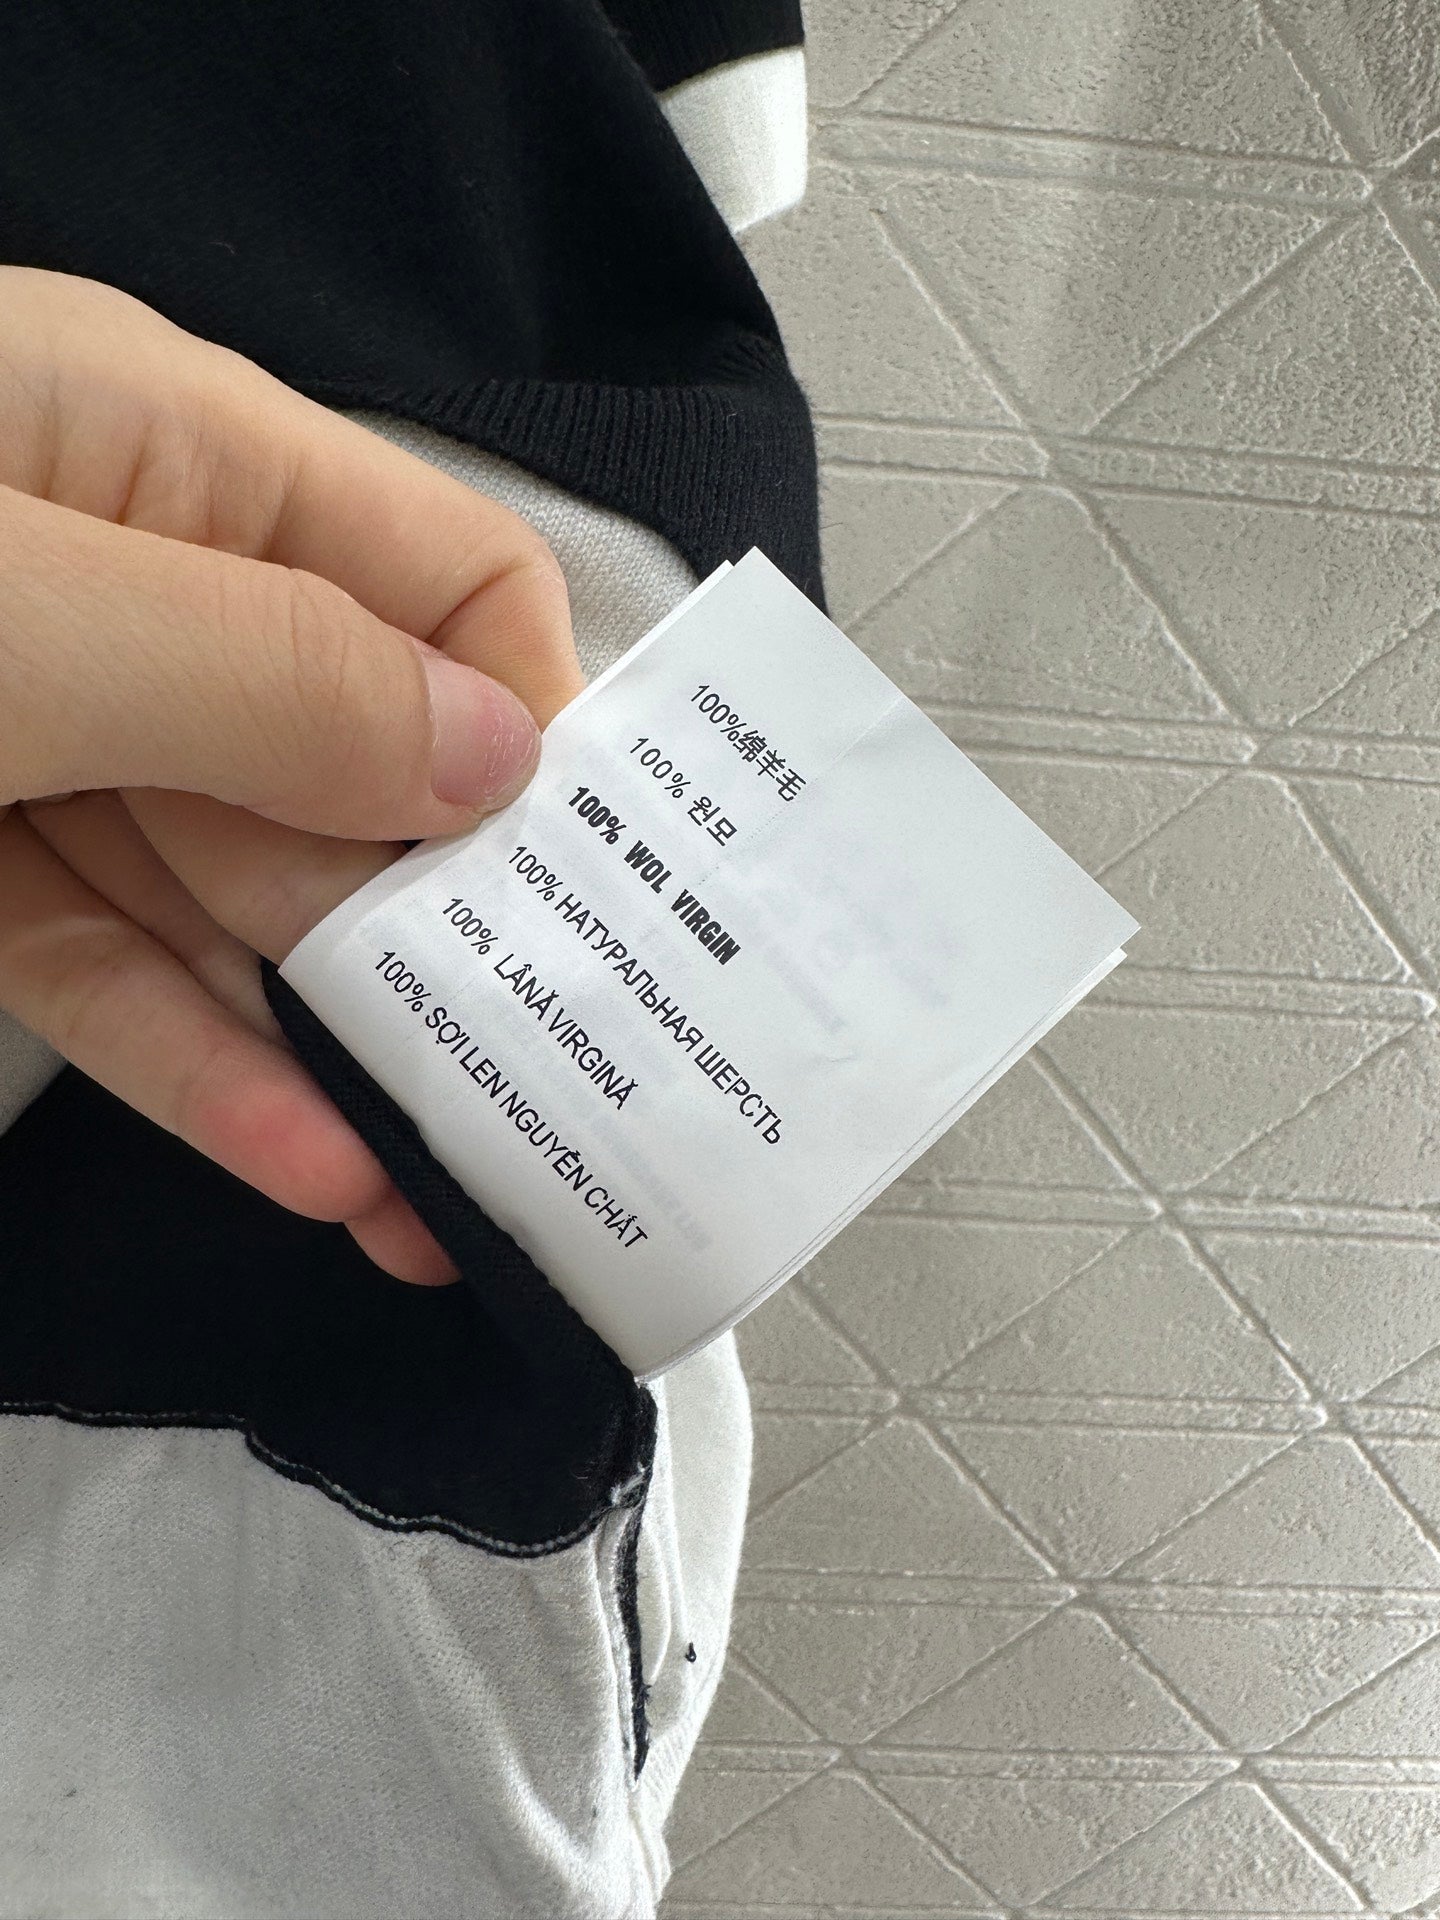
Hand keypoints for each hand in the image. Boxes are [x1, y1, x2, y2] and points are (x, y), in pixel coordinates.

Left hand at [0, 269, 583, 1281]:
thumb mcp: (19, 604)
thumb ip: (271, 678)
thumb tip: (497, 759)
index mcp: (171, 451)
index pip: (441, 574)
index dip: (532, 719)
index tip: (591, 886)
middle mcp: (133, 587)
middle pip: (356, 762)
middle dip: (457, 925)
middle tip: (559, 1088)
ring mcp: (49, 735)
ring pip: (242, 893)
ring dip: (347, 1039)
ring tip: (458, 1187)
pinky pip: (118, 969)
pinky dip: (210, 1068)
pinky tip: (311, 1170)